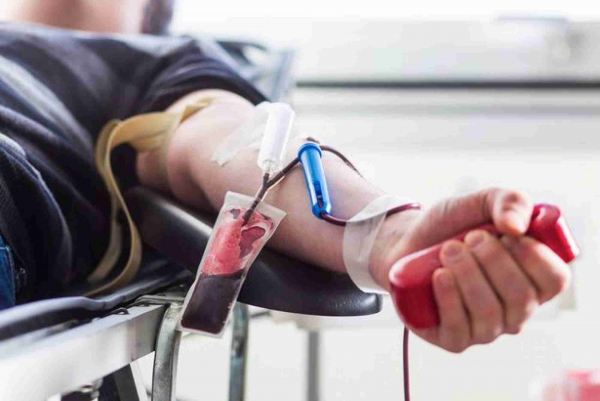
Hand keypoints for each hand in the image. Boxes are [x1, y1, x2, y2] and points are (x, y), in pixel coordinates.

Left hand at [381, 188, 571, 352]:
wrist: (405, 243)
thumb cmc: (450, 227)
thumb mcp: (479, 203)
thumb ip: (509, 201)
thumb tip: (516, 226)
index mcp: (531, 278)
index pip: (555, 280)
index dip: (535, 257)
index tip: (508, 235)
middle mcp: (515, 309)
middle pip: (521, 296)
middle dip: (492, 260)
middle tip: (468, 237)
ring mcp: (487, 328)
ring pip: (489, 313)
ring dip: (467, 274)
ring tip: (448, 250)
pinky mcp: (454, 339)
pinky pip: (460, 328)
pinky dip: (449, 297)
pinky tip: (439, 275)